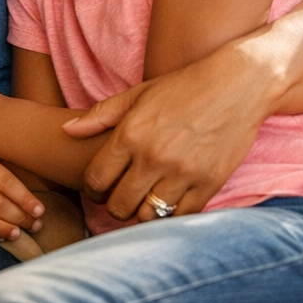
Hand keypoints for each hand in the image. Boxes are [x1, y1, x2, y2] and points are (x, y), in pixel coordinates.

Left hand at [65, 51, 267, 221]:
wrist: (236, 85)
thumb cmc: (182, 87)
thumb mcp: (137, 94)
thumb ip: (100, 115)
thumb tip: (67, 131)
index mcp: (130, 134)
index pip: (96, 179)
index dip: (93, 188)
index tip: (99, 186)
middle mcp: (153, 157)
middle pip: (118, 205)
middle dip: (114, 205)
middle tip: (120, 196)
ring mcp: (182, 174)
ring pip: (147, 217)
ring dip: (142, 212)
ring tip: (143, 199)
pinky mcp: (208, 185)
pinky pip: (180, 217)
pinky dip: (171, 215)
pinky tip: (168, 200)